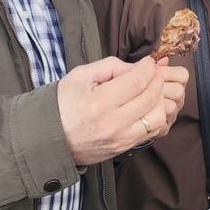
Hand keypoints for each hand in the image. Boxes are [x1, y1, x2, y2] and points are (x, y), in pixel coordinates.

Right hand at [56, 56, 185, 163]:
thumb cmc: (63, 104)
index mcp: (99, 103)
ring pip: (158, 117)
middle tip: (154, 72)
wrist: (49, 139)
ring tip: (152, 89)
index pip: (137, 82)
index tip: (149, 61)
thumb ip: (111, 67)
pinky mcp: (124, 148)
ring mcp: (120, 139)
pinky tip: (148, 106)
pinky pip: (152, 132)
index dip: (149, 68)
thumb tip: (138, 67)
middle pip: (151, 97)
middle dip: (157, 79)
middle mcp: (113, 123)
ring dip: (160, 99)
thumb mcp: (81, 76)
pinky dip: (156, 115)